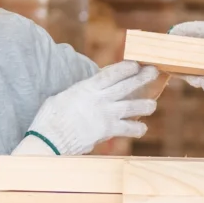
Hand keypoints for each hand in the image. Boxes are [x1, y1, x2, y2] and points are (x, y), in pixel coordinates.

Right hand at [20, 60, 157, 154]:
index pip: (111, 73)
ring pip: (131, 107)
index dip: (125, 68)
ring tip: (153, 105)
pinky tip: (142, 128)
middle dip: (141, 78)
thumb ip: (78, 93)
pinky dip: (136, 129)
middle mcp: (99, 98)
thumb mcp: (63, 97)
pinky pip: (127, 128)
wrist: (50, 138)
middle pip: (126, 86)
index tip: (135, 64)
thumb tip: (83, 93)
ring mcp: (105, 114)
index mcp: (87, 88)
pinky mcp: (107, 130)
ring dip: (144, 105)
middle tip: (153, 72)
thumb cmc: (50, 118)